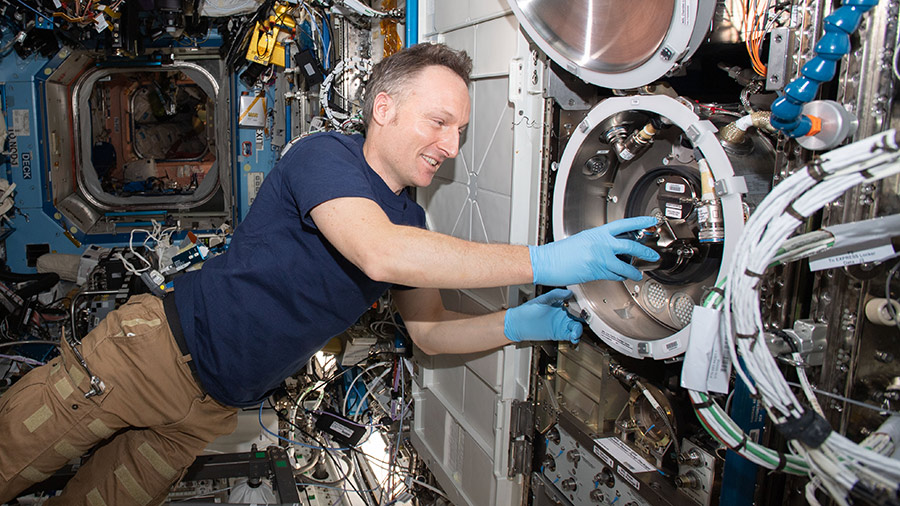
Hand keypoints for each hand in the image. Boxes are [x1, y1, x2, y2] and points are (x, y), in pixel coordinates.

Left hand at [504, 289, 582, 343]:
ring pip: (576, 327)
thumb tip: (568, 293)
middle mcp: (562, 314)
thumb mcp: (542, 300)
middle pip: (578, 317)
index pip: (574, 305)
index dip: (581, 306)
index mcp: (560, 305)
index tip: (584, 308)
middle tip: (583, 320)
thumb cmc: (527, 311)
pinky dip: (574, 337)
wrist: (518, 324)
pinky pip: (570, 335)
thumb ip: (555, 295)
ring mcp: (560, 324)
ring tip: (576, 331)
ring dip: (579, 329)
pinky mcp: (558, 333)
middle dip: (583, 319)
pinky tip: (574, 336)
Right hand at [529, 216, 659, 285]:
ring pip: (624, 265)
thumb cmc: (560, 252)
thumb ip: (598, 242)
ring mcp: (599, 259)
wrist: (547, 262)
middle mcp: (600, 245)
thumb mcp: (582, 240)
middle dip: (644, 251)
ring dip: (633, 271)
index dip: (639, 222)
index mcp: (597, 233)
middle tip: (652, 254)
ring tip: (638, 273)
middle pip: (630, 246)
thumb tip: (610, 247)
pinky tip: (621, 277)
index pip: (623, 225)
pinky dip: (619, 276)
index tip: (650, 221)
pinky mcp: (596, 272)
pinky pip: (614, 275)